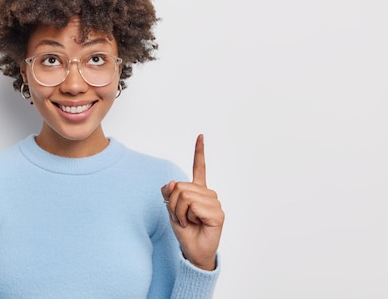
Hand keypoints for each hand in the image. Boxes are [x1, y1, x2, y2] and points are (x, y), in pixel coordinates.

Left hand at [161, 134, 223, 270]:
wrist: (192, 251)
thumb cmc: (184, 230)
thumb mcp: (170, 208)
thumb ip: (169, 193)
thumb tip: (172, 183)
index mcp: (198, 190)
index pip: (199, 167)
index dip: (199, 151)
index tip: (201, 136)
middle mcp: (208, 194)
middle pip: (181, 186)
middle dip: (174, 204)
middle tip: (181, 218)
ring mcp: (214, 203)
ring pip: (185, 195)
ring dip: (179, 212)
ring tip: (188, 222)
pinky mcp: (217, 214)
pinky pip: (193, 206)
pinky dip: (187, 216)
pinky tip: (195, 224)